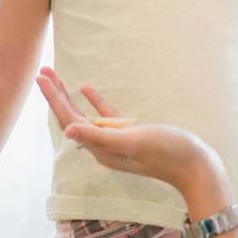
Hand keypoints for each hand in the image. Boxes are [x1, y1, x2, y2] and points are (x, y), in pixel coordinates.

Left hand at [35, 66, 222, 194]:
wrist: (195, 166)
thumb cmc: (168, 152)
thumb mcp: (133, 142)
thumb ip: (101, 136)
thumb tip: (67, 131)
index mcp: (101, 149)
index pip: (70, 121)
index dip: (54, 98)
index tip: (41, 78)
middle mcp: (103, 147)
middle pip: (72, 118)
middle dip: (56, 95)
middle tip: (43, 71)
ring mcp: (116, 142)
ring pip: (85, 116)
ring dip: (70, 97)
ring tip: (57, 78)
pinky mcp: (130, 136)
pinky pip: (105, 117)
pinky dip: (95, 102)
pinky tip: (86, 89)